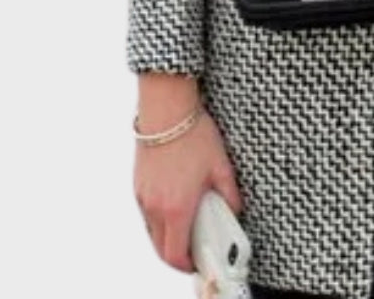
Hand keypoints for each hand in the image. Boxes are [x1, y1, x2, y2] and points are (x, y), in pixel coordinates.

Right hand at [134, 105, 244, 273]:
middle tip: (194, 249)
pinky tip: (175, 202)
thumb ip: (230, 194)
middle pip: (161, 248)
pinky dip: (159, 217)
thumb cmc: (193, 134)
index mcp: (177, 208)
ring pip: (152, 231)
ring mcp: (143, 196)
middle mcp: (155, 207)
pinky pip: (147, 212)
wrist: (167, 108)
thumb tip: (234, 209)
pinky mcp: (138, 184)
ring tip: (188, 223)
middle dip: (177, 255)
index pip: (176, 254)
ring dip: (167, 236)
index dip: (187, 265)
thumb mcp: (221, 166)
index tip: (198, 263)